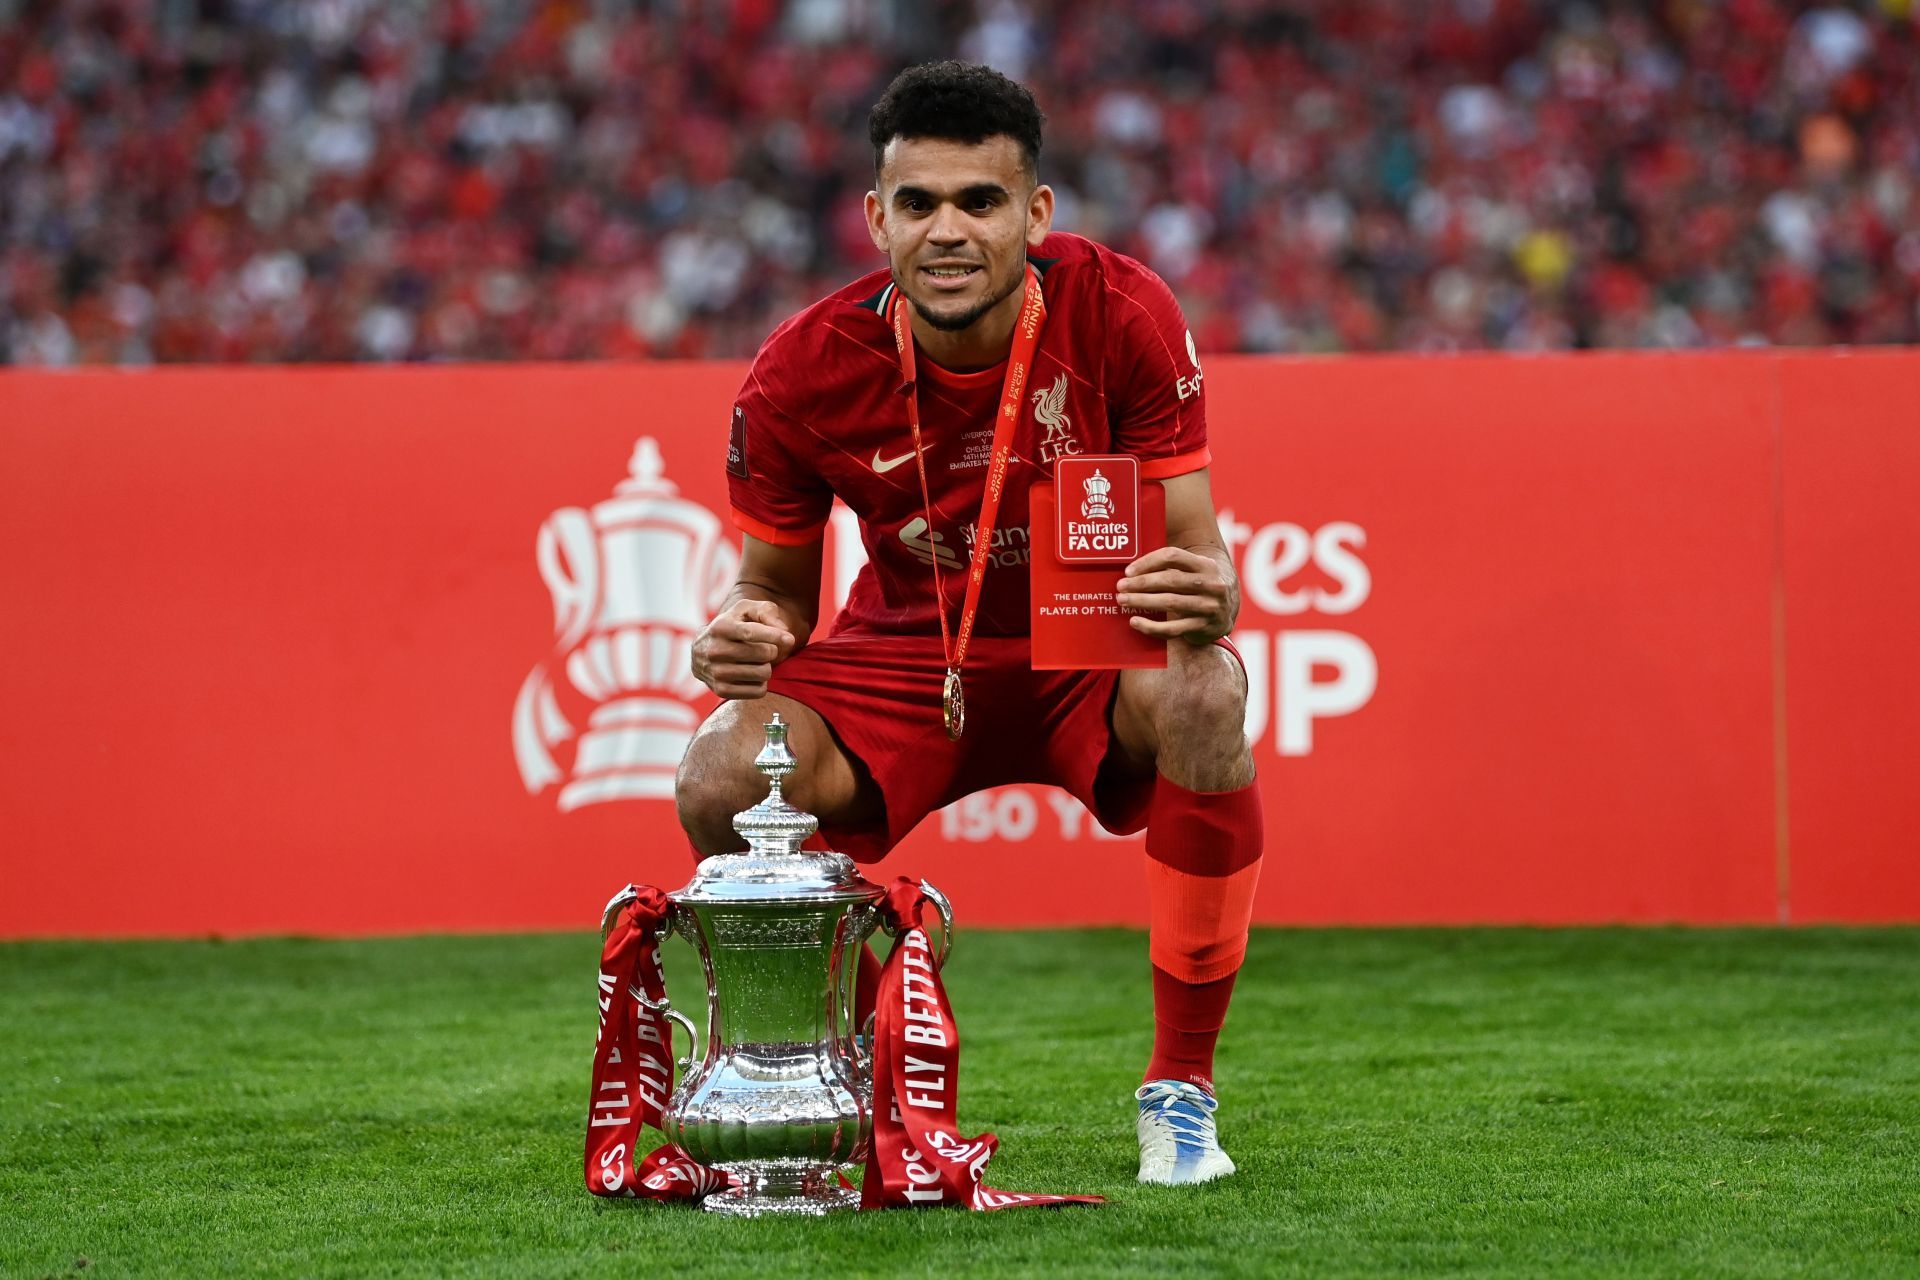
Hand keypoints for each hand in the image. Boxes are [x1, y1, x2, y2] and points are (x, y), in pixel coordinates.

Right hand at [692, 599, 798, 698]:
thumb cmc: (732, 626)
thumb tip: (784, 631)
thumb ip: (766, 611)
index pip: (752, 632)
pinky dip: (762, 684)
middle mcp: (715, 650)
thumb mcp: (744, 610)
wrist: (701, 651)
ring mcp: (716, 672)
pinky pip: (758, 691)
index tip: (790, 639)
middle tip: (766, 650)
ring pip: (763, 673)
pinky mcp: (721, 690)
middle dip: (772, 651)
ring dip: (767, 667)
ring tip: (758, 662)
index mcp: (720, 627)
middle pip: (763, 654)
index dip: (775, 635)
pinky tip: (754, 676)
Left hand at [1115, 546, 1236, 642]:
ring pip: (1170, 603)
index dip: (1148, 562)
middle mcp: (1212, 585)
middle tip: (1120, 586)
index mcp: (1207, 565)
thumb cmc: (1200, 586)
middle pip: (1170, 580)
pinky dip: (1151, 626)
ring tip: (1123, 601)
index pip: (1173, 556)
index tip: (1129, 571)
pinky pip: (1172, 629)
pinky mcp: (1203, 628)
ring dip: (1142, 601)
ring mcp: (1209, 607)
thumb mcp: (1196, 570)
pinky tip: (1135, 622)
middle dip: (1142, 583)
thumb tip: (1131, 570)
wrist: (1228, 612)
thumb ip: (1172, 567)